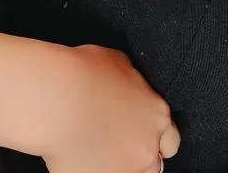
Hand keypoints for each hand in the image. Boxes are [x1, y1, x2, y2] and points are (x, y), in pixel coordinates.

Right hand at [40, 43, 179, 172]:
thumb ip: (134, 85)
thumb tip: (127, 88)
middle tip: (117, 141)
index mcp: (158, 116)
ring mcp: (123, 170)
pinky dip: (91, 168)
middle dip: (138, 153)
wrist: (57, 99)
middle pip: (153, 162)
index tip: (140, 132)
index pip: (170, 140)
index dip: (154, 136)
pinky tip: (79, 153)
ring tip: (96, 148)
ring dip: (118, 165)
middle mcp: (147, 148)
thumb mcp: (122, 65)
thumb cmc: (86, 74)